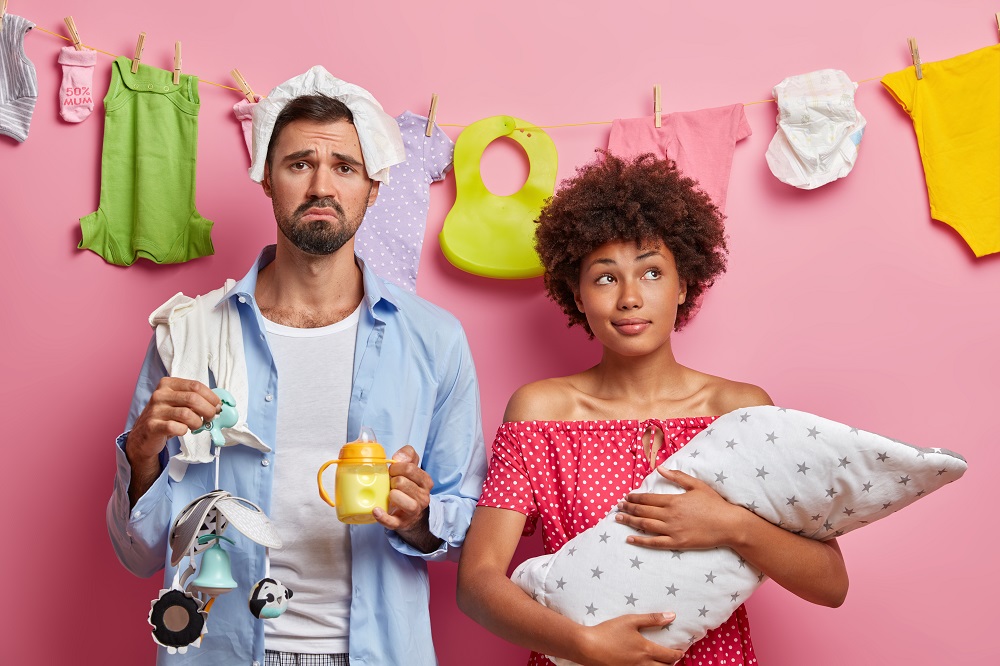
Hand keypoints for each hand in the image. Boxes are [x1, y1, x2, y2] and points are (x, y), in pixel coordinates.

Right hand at [125, 377, 220, 465]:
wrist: (143, 435)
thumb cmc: (166, 417)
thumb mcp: (178, 402)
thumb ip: (195, 399)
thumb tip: (217, 405)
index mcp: (168, 384)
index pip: (195, 385)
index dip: (211, 397)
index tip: (217, 406)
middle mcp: (160, 395)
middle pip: (193, 398)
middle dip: (208, 410)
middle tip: (211, 417)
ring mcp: (155, 410)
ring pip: (187, 414)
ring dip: (197, 422)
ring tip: (196, 425)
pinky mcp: (153, 426)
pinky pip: (176, 427)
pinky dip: (184, 430)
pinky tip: (182, 430)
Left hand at [374, 445, 435, 537]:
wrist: (411, 513)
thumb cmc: (408, 487)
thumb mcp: (412, 468)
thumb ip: (408, 455)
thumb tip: (398, 457)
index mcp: (426, 482)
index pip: (410, 469)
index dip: (396, 467)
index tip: (392, 470)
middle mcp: (423, 497)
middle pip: (402, 483)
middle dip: (392, 481)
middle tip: (390, 483)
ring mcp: (413, 511)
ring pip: (402, 500)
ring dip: (392, 495)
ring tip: (388, 494)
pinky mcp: (401, 523)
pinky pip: (392, 521)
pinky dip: (383, 516)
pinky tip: (376, 510)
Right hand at [577, 612, 684, 665]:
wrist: (588, 647)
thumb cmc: (609, 632)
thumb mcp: (630, 620)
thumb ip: (652, 618)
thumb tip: (672, 615)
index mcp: (646, 650)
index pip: (670, 656)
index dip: (678, 654)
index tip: (681, 651)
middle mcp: (643, 664)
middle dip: (671, 664)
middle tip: (673, 659)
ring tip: (660, 663)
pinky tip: (644, 665)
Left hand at [615, 469, 744, 550]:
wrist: (728, 525)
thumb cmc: (714, 503)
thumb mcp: (696, 485)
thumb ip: (677, 476)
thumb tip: (660, 468)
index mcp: (673, 500)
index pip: (647, 498)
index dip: (634, 498)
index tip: (626, 497)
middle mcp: (669, 515)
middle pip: (643, 511)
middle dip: (628, 508)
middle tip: (618, 507)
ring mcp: (672, 530)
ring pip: (645, 525)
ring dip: (630, 521)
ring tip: (618, 519)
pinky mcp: (677, 543)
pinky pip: (654, 543)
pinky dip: (640, 541)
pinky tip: (630, 539)